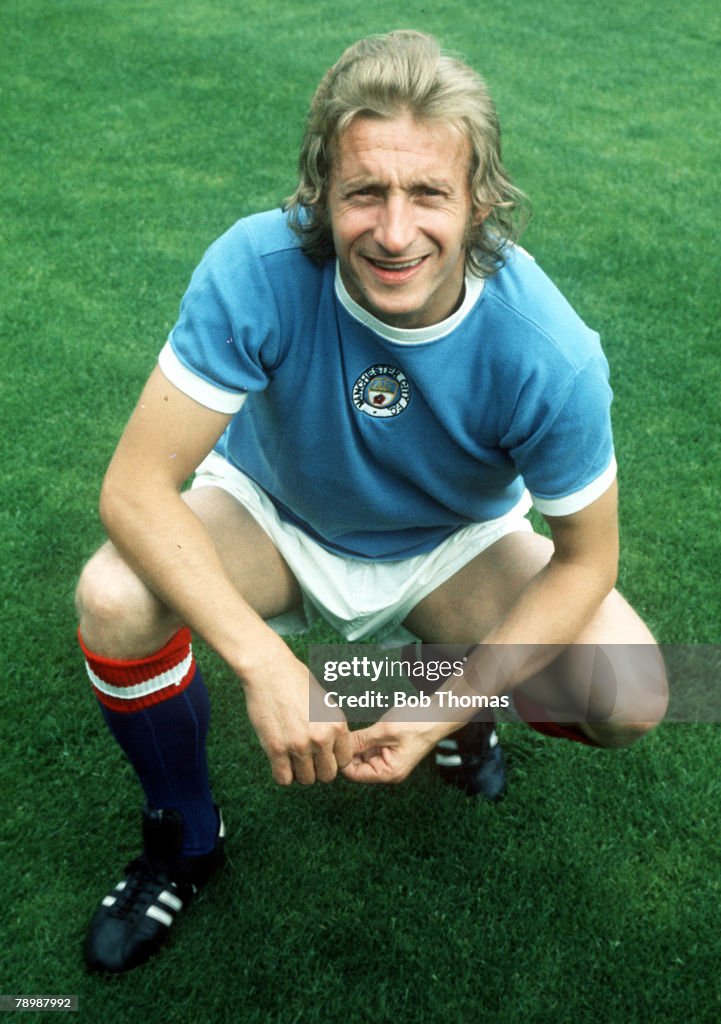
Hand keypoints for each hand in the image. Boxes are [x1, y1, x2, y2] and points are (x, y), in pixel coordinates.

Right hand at [242, 649, 352, 785]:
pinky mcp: (276, 749)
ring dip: (299, 772)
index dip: (332, 760)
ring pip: (306, 780)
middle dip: (318, 769)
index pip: (344, 761)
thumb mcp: (325, 703)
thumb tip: (334, 749)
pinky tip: (280, 761)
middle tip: (306, 758)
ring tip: (292, 757)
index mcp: (337, 725)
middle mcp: (322, 738)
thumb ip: (331, 727)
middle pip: (327, 775)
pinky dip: (282, 774)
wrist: (269, 670)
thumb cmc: (296, 681)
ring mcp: (299, 745)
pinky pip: (283, 779)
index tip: (322, 754)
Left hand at [341, 714, 446, 784]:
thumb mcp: (384, 730)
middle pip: (355, 767)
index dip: (341, 760)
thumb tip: (339, 748)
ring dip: (353, 745)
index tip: (333, 743)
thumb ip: (361, 740)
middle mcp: (387, 771)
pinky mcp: (388, 751)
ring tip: (346, 730)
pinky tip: (356, 730)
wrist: (437, 713)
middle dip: (346, 752)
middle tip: (337, 734)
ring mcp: (387, 761)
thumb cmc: (416, 723)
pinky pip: (368, 749)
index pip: (353, 774)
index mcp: (388, 773)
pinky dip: (361, 740)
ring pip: (360, 757)